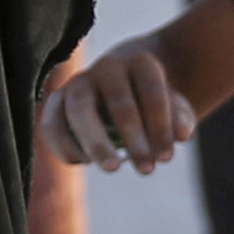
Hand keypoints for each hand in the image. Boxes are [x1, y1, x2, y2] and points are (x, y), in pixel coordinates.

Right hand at [41, 44, 194, 173]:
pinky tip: (84, 161)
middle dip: (133, 137)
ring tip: (112, 168)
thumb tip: (182, 135)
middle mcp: (108, 67)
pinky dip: (64, 145)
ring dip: (95, 142)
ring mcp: (79, 82)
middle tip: (147, 170)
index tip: (167, 158)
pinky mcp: (57, 101)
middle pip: (118, 100)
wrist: (125, 87)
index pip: (152, 92)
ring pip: (79, 109)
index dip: (160, 127)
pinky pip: (52, 123)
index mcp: (141, 63)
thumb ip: (180, 118)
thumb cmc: (154, 103)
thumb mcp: (175, 107)